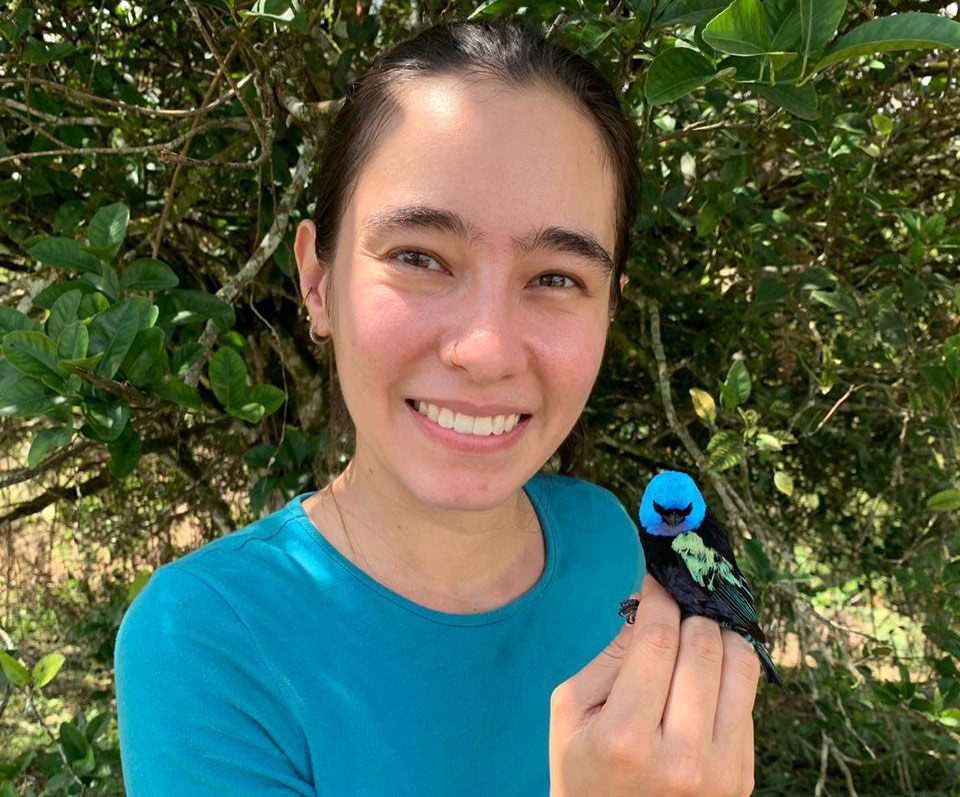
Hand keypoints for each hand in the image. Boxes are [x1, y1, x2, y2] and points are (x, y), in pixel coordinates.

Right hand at [548, 575, 759, 796]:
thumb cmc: (583, 767)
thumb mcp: (573, 709)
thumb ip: (611, 656)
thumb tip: (650, 604)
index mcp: (625, 739)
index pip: (657, 644)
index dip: (659, 601)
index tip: (656, 584)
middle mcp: (681, 758)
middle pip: (703, 648)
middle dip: (688, 615)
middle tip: (673, 610)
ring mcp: (720, 772)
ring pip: (740, 667)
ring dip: (718, 637)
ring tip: (696, 633)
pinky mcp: (743, 777)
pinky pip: (748, 699)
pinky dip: (728, 673)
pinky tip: (705, 673)